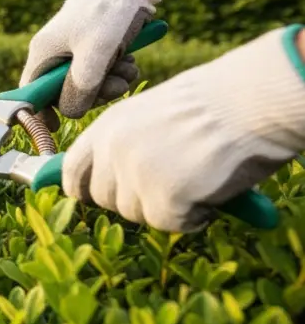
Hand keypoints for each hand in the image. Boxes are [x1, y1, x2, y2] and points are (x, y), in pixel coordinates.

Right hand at [20, 0, 182, 128]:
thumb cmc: (111, 11)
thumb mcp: (96, 53)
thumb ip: (81, 86)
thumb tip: (69, 113)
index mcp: (44, 51)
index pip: (32, 92)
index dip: (42, 112)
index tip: (58, 128)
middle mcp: (55, 51)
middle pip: (64, 91)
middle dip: (93, 93)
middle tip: (117, 86)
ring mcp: (74, 48)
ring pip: (87, 83)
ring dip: (111, 82)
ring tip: (129, 68)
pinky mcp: (93, 45)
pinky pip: (100, 71)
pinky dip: (117, 71)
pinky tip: (130, 60)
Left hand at [61, 25, 304, 231]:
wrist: (251, 100)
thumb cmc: (213, 105)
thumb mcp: (151, 116)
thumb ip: (125, 146)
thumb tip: (107, 183)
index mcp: (108, 126)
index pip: (73, 170)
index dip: (84, 189)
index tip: (98, 198)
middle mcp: (113, 149)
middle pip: (104, 200)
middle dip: (135, 200)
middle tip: (170, 185)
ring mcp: (135, 173)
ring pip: (136, 214)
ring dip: (166, 208)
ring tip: (197, 180)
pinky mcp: (164, 197)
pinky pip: (169, 223)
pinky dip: (193, 217)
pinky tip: (211, 192)